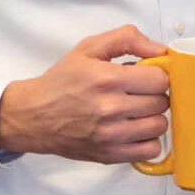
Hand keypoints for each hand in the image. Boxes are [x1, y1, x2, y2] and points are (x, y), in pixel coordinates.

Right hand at [0, 26, 169, 161]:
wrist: (33, 115)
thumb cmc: (62, 81)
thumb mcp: (89, 47)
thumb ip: (127, 39)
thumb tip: (160, 51)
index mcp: (107, 79)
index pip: (160, 79)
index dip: (157, 75)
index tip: (146, 76)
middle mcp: (111, 108)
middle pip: (161, 102)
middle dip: (154, 94)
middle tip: (139, 92)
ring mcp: (111, 135)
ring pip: (160, 126)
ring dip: (153, 116)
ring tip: (137, 110)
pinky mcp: (110, 155)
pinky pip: (151, 150)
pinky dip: (148, 139)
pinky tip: (135, 129)